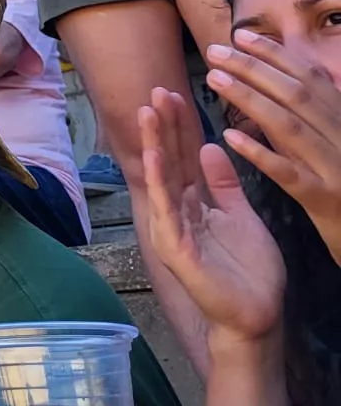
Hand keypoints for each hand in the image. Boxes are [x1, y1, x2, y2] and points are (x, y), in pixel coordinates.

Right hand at [138, 88, 284, 345]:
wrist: (256, 315)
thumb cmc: (250, 271)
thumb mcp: (241, 216)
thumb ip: (225, 184)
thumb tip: (210, 146)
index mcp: (197, 201)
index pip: (187, 156)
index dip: (181, 126)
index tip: (174, 93)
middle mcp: (178, 210)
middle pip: (171, 160)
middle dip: (163, 125)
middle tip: (156, 89)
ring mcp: (173, 228)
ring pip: (162, 178)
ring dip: (154, 144)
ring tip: (148, 112)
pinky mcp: (174, 247)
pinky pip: (166, 209)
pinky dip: (159, 181)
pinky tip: (154, 157)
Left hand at [209, 29, 340, 262]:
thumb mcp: (337, 139)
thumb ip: (316, 110)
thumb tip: (284, 70)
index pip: (310, 78)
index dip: (275, 54)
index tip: (240, 36)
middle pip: (296, 95)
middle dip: (253, 69)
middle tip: (215, 52)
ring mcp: (335, 167)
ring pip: (289, 127)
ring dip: (249, 99)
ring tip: (214, 80)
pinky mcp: (322, 197)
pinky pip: (287, 172)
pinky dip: (259, 151)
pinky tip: (229, 136)